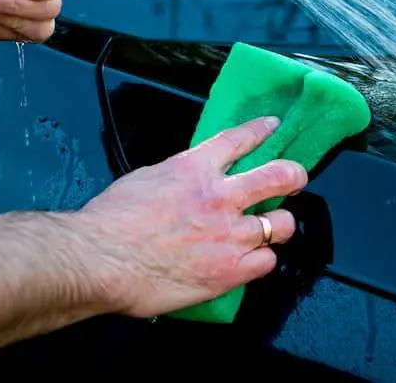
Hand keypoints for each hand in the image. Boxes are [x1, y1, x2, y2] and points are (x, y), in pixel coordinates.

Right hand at [75, 116, 307, 317]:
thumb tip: (188, 182)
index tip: (273, 126)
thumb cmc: (111, 221)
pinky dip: (261, 260)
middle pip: (279, 176)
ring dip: (278, 225)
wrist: (99, 260)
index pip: (239, 139)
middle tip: (296, 179)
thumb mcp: (146, 179)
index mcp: (196, 168)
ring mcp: (229, 234)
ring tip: (272, 228)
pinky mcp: (230, 270)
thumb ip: (178, 178)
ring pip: (281, 224)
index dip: (260, 130)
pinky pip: (266, 261)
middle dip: (294, 175)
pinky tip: (251, 260)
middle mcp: (220, 197)